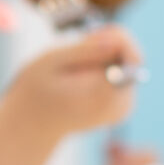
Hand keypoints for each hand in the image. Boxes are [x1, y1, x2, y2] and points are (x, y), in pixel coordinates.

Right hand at [0, 27, 139, 137]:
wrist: (31, 127)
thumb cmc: (34, 92)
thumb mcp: (50, 62)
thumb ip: (84, 50)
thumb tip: (115, 41)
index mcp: (106, 95)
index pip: (132, 56)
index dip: (115, 38)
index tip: (89, 37)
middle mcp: (121, 104)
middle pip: (131, 58)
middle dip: (107, 46)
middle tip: (76, 49)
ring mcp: (124, 107)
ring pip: (125, 64)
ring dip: (102, 56)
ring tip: (74, 68)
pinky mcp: (121, 106)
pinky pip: (120, 74)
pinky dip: (102, 67)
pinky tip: (80, 76)